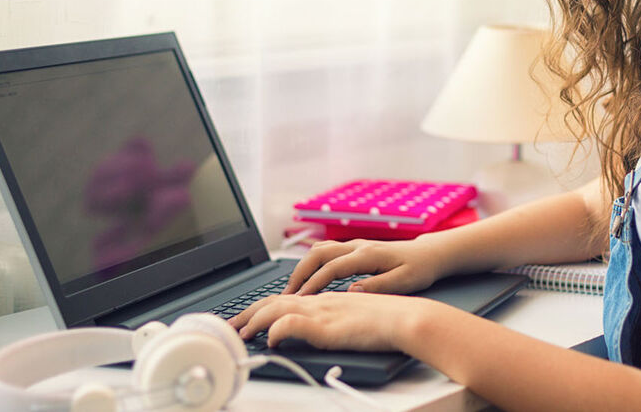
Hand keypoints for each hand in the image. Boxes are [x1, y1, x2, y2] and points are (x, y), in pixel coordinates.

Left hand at [227, 291, 439, 351]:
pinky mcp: (327, 326)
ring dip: (254, 320)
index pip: (286, 298)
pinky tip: (271, 342)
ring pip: (276, 309)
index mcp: (327, 297)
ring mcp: (322, 311)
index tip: (246, 318)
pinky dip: (275, 332)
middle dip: (248, 312)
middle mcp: (321, 300)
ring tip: (241, 334)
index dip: (262, 307)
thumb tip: (322, 327)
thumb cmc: (391, 319)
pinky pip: (290, 325)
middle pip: (274, 300)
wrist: (409, 318)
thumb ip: (338, 317)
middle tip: (231, 327)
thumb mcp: (357, 315)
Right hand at [283, 238, 444, 295]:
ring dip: (302, 268)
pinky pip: (326, 252)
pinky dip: (311, 264)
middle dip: (298, 274)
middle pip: (318, 254)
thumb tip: (351, 292)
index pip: (332, 268)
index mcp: (367, 254)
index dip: (313, 284)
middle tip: (285, 296)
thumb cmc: (418, 269)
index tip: (299, 300)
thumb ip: (377, 286)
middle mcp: (357, 246)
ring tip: (291, 290)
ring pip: (319, 250)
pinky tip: (305, 279)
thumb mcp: (404, 282)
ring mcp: (354, 245)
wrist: (428, 254)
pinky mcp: (354, 249)